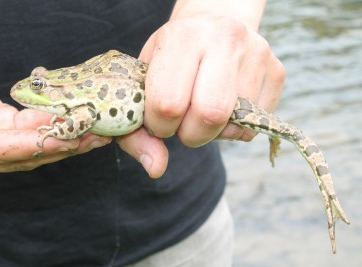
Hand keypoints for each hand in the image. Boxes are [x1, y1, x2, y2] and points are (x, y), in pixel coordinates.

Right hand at [0, 73, 111, 175]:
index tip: (64, 140)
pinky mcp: (1, 129)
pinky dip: (57, 128)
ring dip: (70, 139)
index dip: (33, 145)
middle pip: (30, 153)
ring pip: (37, 145)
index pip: (1, 148)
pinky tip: (80, 121)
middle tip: (99, 135)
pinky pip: (33, 133)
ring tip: (101, 131)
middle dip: (67, 146)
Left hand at [117, 13, 284, 176]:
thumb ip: (138, 130)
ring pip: (235, 126)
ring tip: (204, 107)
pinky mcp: (277, 71)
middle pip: (210, 115)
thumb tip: (156, 169)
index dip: (160, 125)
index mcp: (183, 37)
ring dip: (213, 131)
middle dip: (191, 134)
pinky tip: (225, 105)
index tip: (159, 119)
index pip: (169, 103)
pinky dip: (234, 128)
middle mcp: (225, 39)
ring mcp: (257, 54)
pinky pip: (254, 126)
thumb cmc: (173, 55)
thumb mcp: (145, 80)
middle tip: (183, 124)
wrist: (214, 21)